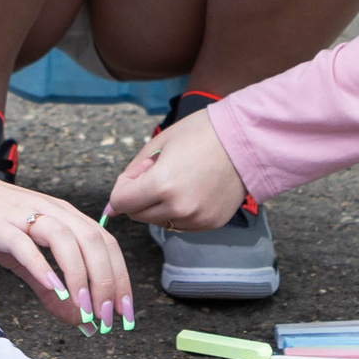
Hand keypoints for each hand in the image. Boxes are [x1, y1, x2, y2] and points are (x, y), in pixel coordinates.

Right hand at [0, 120, 137, 328]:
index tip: (125, 316)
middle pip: (95, 243)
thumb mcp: (22, 256)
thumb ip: (48, 287)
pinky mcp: (0, 225)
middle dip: (108, 284)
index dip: (122, 280)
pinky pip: (27, 245)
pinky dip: (43, 267)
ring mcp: (27, 216)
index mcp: (65, 216)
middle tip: (109, 319)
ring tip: (85, 310)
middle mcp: (53, 212)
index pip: (107, 246)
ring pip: (68, 242)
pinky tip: (54, 289)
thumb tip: (75, 320)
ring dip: (81, 278)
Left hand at [103, 108, 245, 232]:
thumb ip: (132, 174)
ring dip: (159, 205)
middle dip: (140, 196)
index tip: (141, 171)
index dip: (125, 186)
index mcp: (162, 185)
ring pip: (159, 221)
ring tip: (180, 179)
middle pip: (137, 215)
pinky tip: (194, 188)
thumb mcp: (159, 143)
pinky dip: (179, 210)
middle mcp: (178, 208)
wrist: (246, 140)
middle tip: (160, 171)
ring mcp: (196, 219)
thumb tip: (112, 207)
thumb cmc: (202, 134)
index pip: (120, 202)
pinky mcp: (210, 224)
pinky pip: (181, 224)